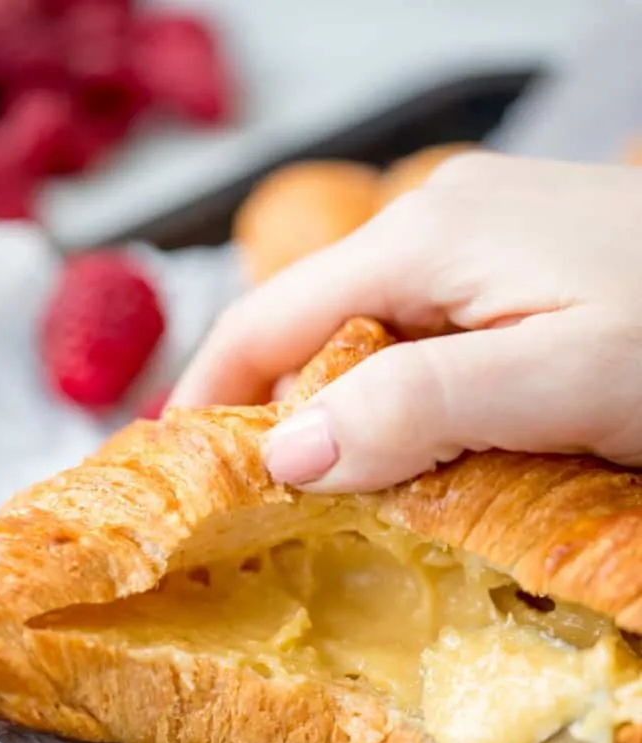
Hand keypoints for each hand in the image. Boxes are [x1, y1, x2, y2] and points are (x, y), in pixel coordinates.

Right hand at [173, 152, 641, 491]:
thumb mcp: (563, 380)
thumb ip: (424, 407)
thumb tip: (287, 453)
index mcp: (424, 239)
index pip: (267, 320)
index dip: (210, 399)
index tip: (182, 479)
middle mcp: (436, 226)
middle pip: (310, 331)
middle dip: (279, 418)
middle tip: (266, 513)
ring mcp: (476, 245)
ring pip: (366, 342)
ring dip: (345, 419)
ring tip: (339, 499)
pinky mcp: (511, 276)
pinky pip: (420, 344)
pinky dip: (400, 405)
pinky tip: (418, 453)